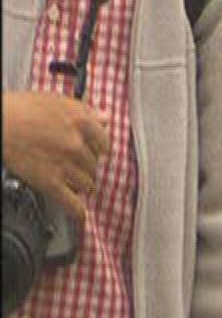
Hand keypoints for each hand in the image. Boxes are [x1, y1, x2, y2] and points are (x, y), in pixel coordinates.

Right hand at [2, 91, 109, 220]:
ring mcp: (65, 164)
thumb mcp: (58, 101)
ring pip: (86, 182)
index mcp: (83, 122)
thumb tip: (104, 118)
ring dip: (82, 185)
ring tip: (78, 186)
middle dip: (87, 167)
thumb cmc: (20, 108)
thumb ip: (85, 111)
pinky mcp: (50, 182)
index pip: (104, 142)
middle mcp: (78, 144)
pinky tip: (81, 215)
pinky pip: (71, 201)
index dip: (99, 149)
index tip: (97, 153)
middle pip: (94, 164)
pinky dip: (78, 211)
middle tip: (80, 168)